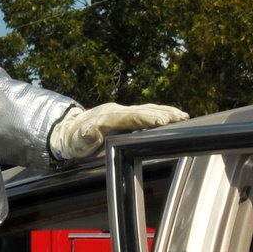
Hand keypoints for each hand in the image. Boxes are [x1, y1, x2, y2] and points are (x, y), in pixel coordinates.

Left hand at [49, 102, 188, 161]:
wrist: (69, 131)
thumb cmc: (74, 141)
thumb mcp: (76, 143)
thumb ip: (84, 138)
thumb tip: (90, 131)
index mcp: (107, 118)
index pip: (131, 117)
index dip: (146, 118)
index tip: (162, 121)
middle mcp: (116, 111)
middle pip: (143, 109)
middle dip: (163, 113)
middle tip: (181, 117)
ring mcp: (121, 111)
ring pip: (146, 108)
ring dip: (165, 111)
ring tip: (183, 116)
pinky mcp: (125, 114)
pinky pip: (144, 111)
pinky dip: (159, 112)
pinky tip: (173, 116)